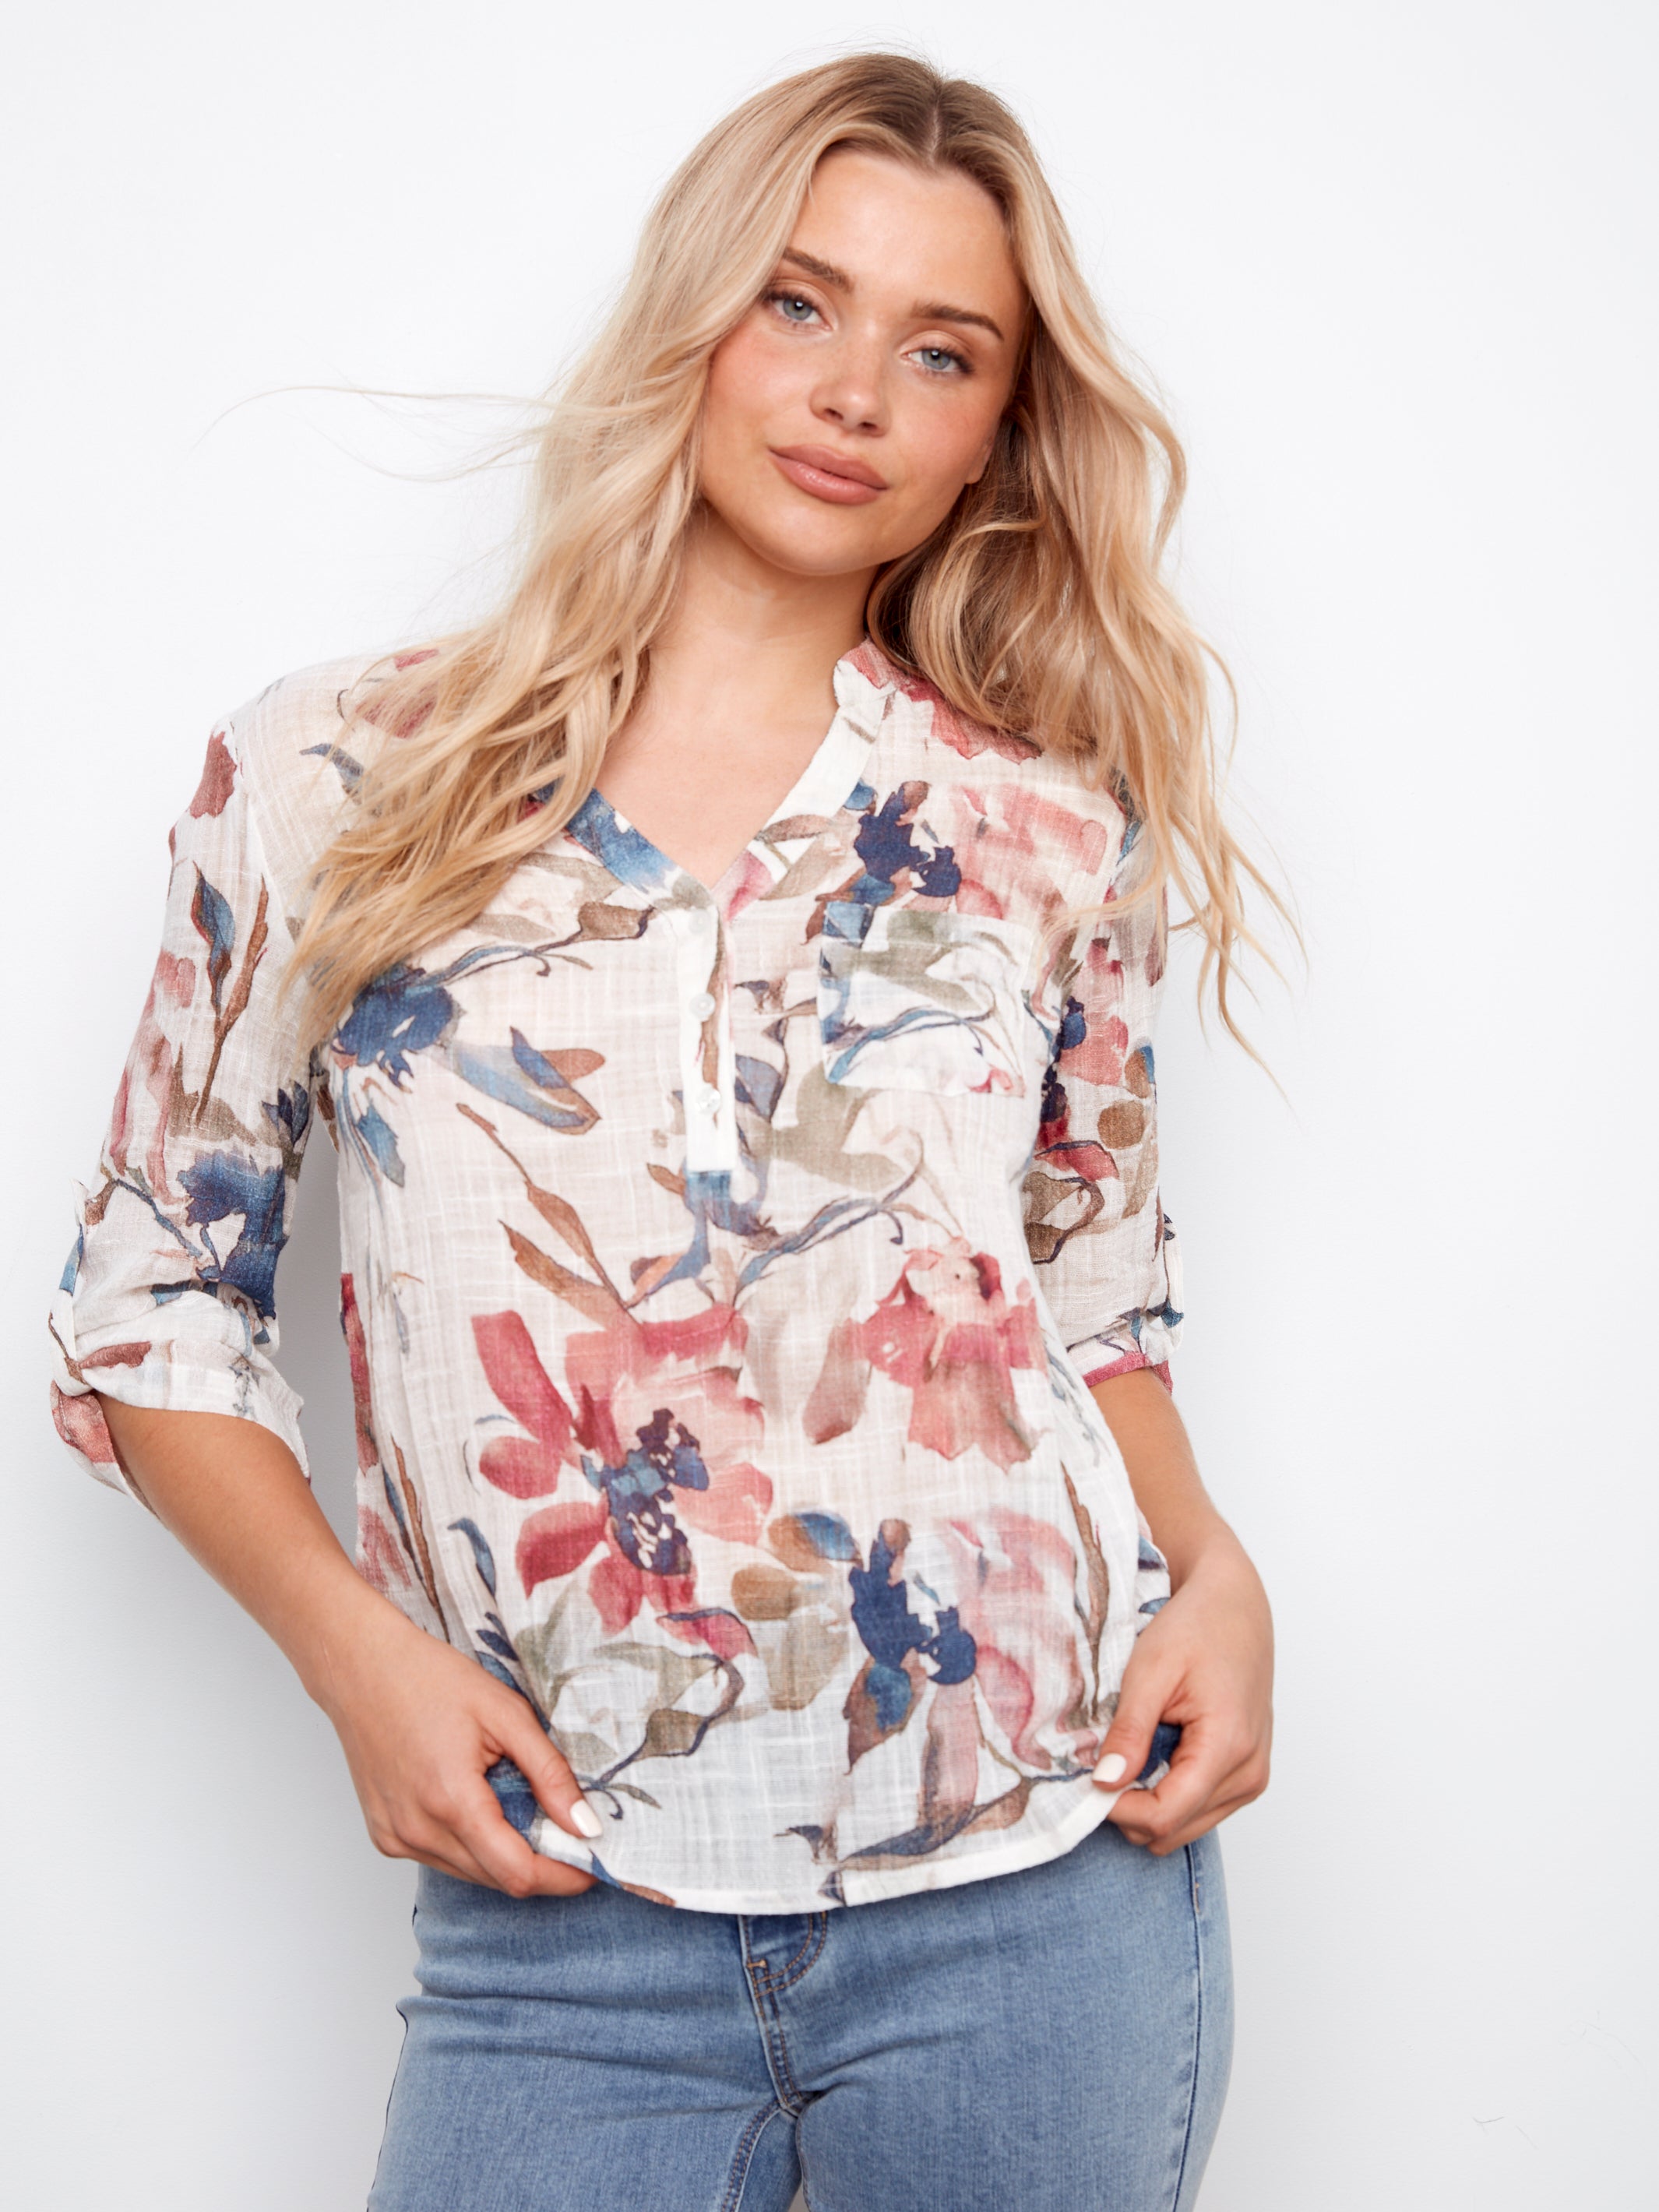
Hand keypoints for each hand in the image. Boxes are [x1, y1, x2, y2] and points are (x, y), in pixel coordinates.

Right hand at [310, 1594, 599, 1898]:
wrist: (362, 1669)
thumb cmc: (430, 1679)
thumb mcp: (506, 1714)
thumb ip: (550, 1773)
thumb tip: (587, 1825)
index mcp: (451, 1801)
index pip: (518, 1873)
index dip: (563, 1877)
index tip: (594, 1865)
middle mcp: (417, 1831)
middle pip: (497, 1879)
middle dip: (540, 1864)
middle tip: (569, 1831)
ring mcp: (396, 1838)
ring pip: (470, 1872)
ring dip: (505, 1854)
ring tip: (522, 1805)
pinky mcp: (385, 1837)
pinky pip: (442, 1858)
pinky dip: (471, 1844)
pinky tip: (478, 1803)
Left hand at [1093, 1533, 1273, 1855]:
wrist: (1235, 1605)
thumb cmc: (1196, 1627)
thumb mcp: (1150, 1671)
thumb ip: (1129, 1732)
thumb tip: (1105, 1783)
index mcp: (1228, 1746)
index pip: (1166, 1816)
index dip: (1119, 1810)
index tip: (1089, 1782)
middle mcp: (1249, 1772)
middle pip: (1175, 1830)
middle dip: (1131, 1808)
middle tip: (1102, 1765)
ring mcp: (1253, 1776)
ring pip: (1185, 1826)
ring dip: (1150, 1802)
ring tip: (1130, 1752)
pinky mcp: (1247, 1773)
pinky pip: (1200, 1807)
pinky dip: (1170, 1792)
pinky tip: (1155, 1753)